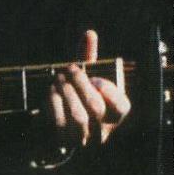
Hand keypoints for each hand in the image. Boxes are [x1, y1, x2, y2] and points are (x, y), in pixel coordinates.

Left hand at [48, 30, 130, 146]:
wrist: (52, 124)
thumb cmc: (73, 96)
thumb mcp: (82, 78)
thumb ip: (87, 57)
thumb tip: (89, 33)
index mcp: (112, 115)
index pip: (122, 107)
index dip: (111, 92)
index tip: (96, 78)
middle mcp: (101, 130)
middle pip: (96, 107)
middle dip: (81, 83)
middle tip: (69, 68)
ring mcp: (83, 138)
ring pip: (79, 117)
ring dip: (67, 93)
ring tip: (58, 79)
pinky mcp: (64, 141)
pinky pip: (60, 122)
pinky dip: (54, 103)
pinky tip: (51, 92)